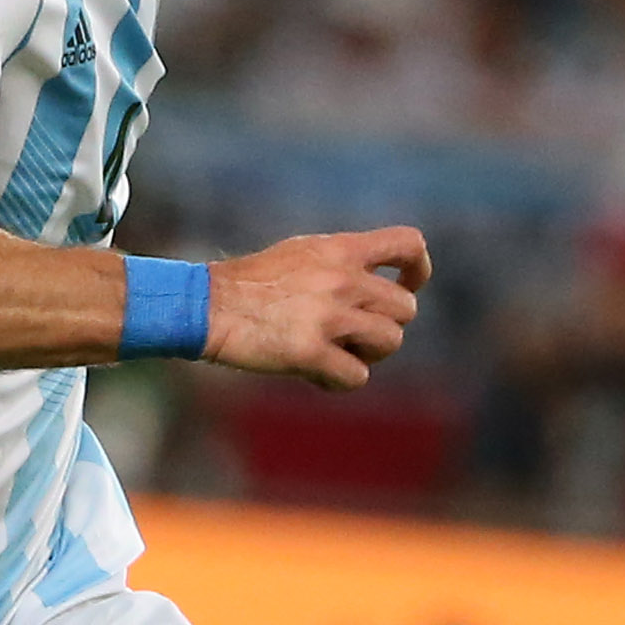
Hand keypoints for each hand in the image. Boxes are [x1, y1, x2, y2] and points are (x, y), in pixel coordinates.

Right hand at [202, 224, 431, 390]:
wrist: (207, 305)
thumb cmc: (251, 284)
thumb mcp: (302, 254)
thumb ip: (343, 263)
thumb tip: (378, 285)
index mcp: (340, 250)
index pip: (409, 244)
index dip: (418, 270)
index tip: (405, 286)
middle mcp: (342, 279)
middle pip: (406, 309)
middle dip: (385, 326)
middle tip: (353, 335)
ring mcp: (328, 316)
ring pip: (389, 342)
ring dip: (366, 354)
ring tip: (334, 352)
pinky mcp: (310, 351)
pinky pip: (357, 376)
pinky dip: (340, 380)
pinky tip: (315, 374)